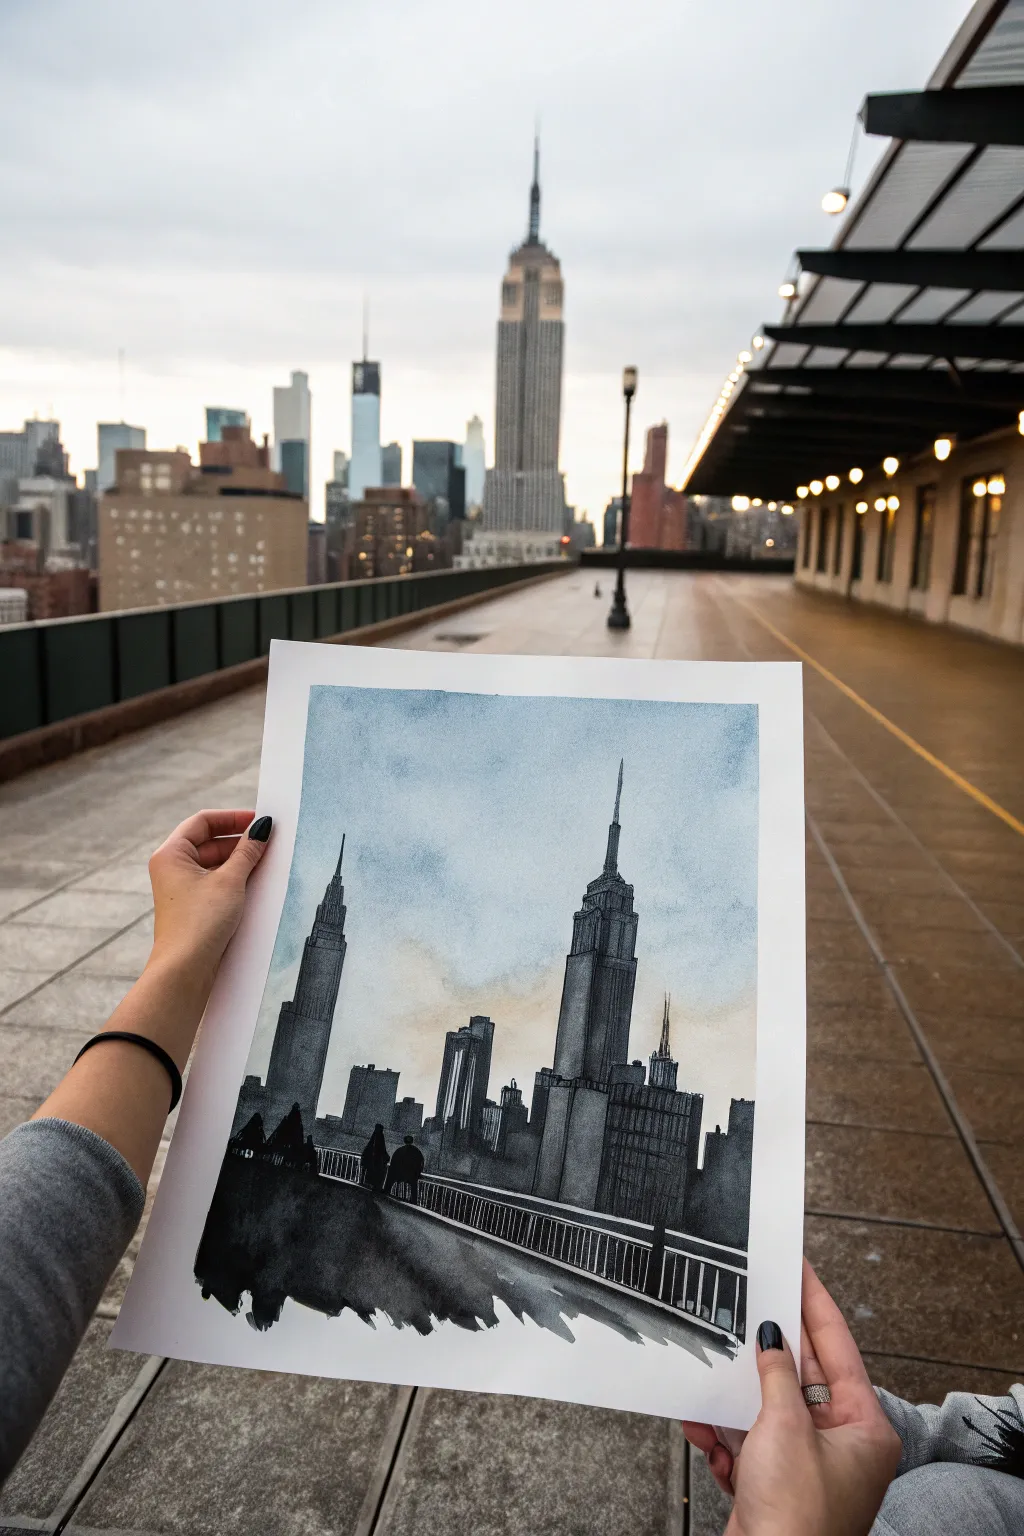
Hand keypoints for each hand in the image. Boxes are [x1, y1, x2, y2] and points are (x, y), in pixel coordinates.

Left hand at [149, 809, 271, 984]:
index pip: (203, 821)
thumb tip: (262, 828)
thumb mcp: (230, 881)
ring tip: (265, 863)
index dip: (232, 818)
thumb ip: (248, 851)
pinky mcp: (192, 907)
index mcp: (171, 854)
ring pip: (214, 863)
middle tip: (268, 842)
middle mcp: (172, 868)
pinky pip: (215, 882)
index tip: (259, 821)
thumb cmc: (199, 923)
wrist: (184, 970)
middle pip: (209, 841)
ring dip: (239, 861)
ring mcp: (181, 889)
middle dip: (239, 841)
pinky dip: (234, 879)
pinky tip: (254, 884)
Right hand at [684, 1261, 900, 1535]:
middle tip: (750, 1304)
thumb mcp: (786, 1428)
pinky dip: (725, 1436)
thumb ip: (777, 1375)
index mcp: (866, 1428)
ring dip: (736, 1400)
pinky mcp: (776, 1488)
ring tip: (713, 1376)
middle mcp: (843, 1447)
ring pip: (768, 1411)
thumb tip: (774, 1339)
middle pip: (802, 1377)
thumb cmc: (797, 1519)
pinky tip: (704, 1428)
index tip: (799, 1267)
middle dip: (768, 1352)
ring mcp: (808, 1469)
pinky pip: (748, 1444)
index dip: (815, 1302)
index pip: (838, 1346)